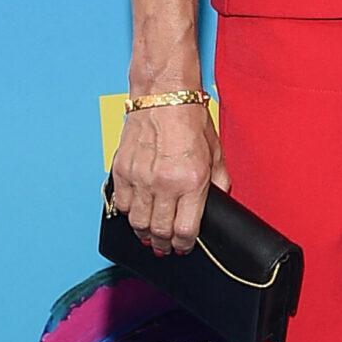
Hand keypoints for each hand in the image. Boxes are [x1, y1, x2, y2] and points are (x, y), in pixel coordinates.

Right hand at [109, 104, 229, 255]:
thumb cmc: (190, 119)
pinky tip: (136, 213)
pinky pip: (121, 203)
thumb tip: (219, 202)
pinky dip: (128, 213)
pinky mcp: (122, 169)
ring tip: (150, 236)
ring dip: (144, 233)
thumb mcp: (216, 152)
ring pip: (137, 222)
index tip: (184, 246)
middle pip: (159, 231)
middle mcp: (163, 183)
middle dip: (164, 244)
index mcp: (191, 180)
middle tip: (166, 247)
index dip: (184, 244)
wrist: (163, 95)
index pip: (184, 229)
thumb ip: (220, 182)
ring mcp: (139, 177)